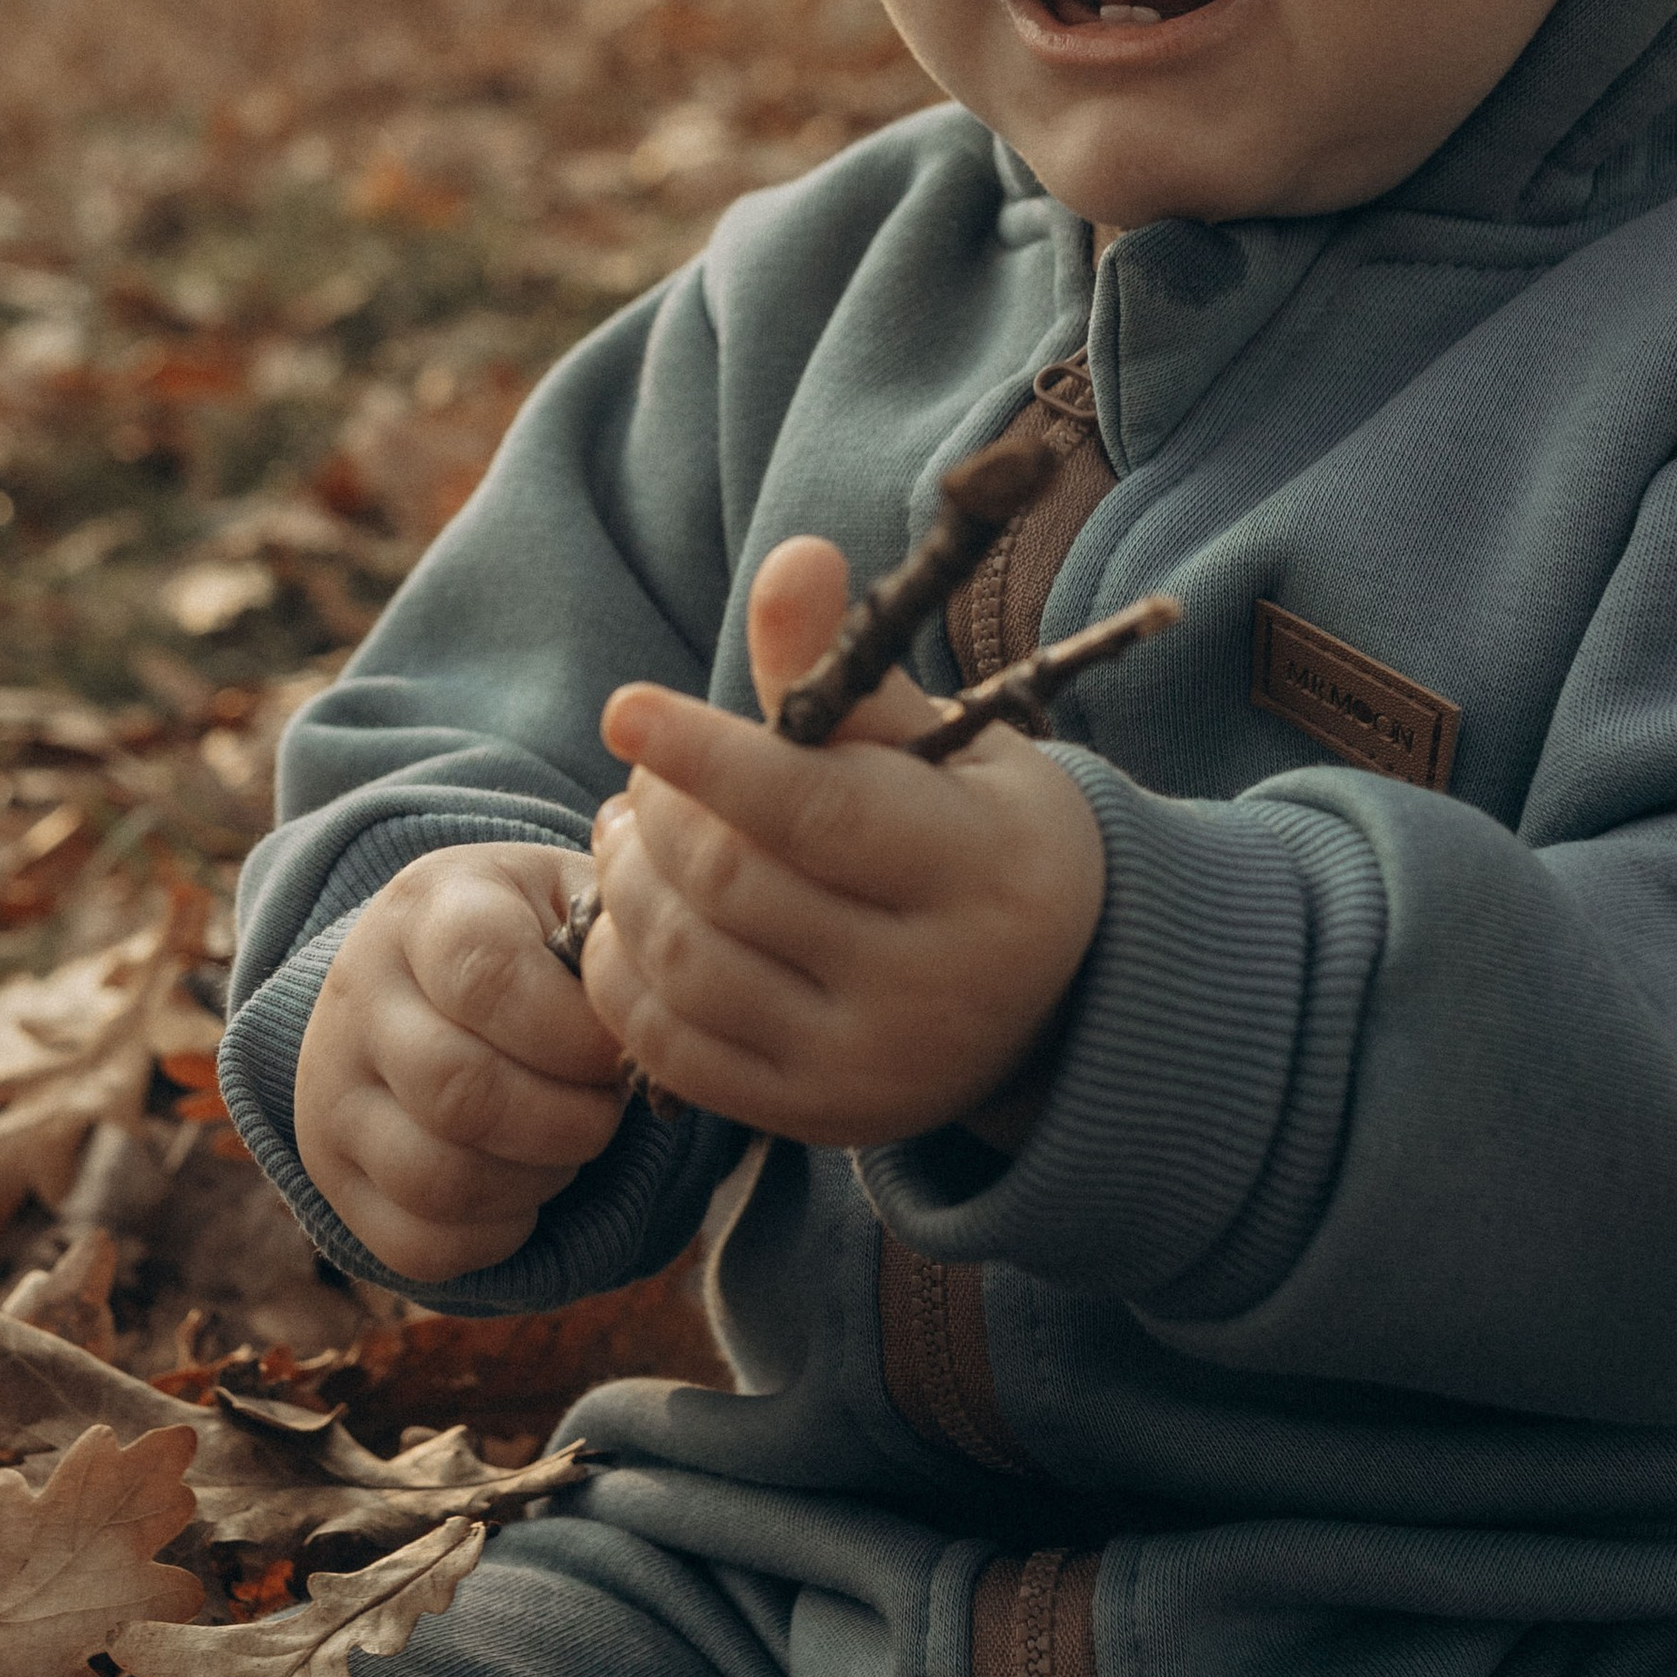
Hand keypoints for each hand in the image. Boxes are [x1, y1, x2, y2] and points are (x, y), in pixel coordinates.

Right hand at [295, 843, 626, 1279]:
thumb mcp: (566, 904)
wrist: (421, 978)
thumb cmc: (529, 944)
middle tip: (602, 1109)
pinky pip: (419, 1247)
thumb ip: (612, 950)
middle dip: (570, 1121)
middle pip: (461, 1092)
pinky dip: (496, 1237)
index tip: (614, 1051)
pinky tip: (523, 1190)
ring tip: (563, 1145)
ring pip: (438, 1180)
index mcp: (425, 911)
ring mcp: (331, 1093)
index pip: (487, 979)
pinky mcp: (335, 1178)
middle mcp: (358, 997)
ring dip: (537, 1181)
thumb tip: (653, 1034)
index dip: (575, 1036)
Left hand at [582, 537, 1105, 1146]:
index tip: (628, 708)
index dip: (706, 754)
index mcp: (981, 869)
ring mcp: (873, 1064)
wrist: (1053, 999)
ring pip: (687, 966)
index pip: (813, 809)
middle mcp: (934, 983)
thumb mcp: (944, 744)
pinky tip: (634, 918)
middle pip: (732, 883)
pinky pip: (673, 1050)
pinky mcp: (816, 1118)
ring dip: (627, 884)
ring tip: (624, 833)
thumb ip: (848, 669)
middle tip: (642, 770)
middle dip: (658, 810)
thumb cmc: (976, 834)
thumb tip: (793, 559)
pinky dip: (625, 974)